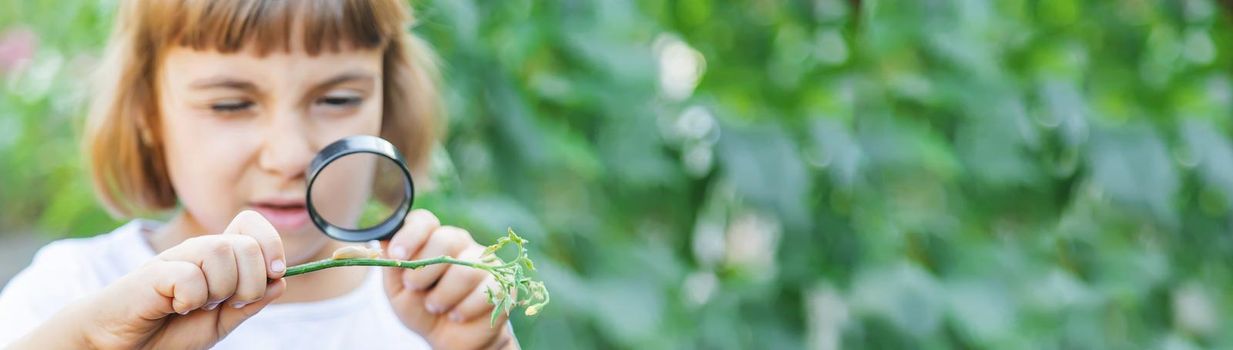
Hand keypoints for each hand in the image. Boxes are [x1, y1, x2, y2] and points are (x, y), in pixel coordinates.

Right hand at [18, 211, 287, 349]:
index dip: (271, 244)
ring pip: (221, 252)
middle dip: (250, 282)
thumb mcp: (220, 322)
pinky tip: (175, 308)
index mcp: (217, 257)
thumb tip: (281, 281)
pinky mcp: (152, 274)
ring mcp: (174, 259)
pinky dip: (191, 299)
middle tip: (226, 304)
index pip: (252, 224)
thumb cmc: (168, 332)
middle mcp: (197, 251)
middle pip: (246, 243)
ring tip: (198, 307)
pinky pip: (190, 276)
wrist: (121, 347)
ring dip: (220, 290)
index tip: (274, 274)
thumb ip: (249, 303)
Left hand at [381, 209, 517, 349]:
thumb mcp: (398, 290)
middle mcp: (461, 245)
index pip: (424, 221)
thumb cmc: (423, 310)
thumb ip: (391, 265)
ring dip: (443, 295)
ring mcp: (485, 262)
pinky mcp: (504, 283)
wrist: (451, 339)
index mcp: (434, 240)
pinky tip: (457, 315)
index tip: (397, 255)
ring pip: (466, 269)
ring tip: (436, 307)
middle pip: (447, 239)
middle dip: (425, 268)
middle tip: (414, 287)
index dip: (410, 235)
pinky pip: (486, 290)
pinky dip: (465, 308)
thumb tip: (383, 240)